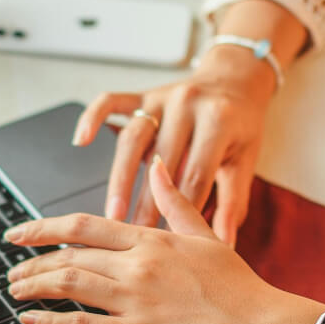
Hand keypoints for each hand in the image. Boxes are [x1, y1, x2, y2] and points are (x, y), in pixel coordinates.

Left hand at [5, 156, 315, 323]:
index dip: (42, 228)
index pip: (83, 226)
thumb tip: (157, 167)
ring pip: (68, 285)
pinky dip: (49, 321)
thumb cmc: (239, 288)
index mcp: (151, 240)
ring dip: (33, 286)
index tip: (18, 233)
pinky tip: (31, 320)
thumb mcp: (206, 235)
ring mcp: (134, 300)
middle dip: (32, 263)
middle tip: (13, 270)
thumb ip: (175, 202)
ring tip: (15, 291)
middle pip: (67, 256)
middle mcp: (137, 265)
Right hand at [71, 45, 275, 245]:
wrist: (235, 78)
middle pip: (162, 163)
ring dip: (120, 180)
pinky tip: (80, 142)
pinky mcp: (143, 94)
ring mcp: (162, 98)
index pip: (195, 175)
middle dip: (148, 206)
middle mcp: (187, 105)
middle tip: (136, 240)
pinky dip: (92, 118)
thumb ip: (233, 203)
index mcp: (218, 121)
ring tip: (111, 214)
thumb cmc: (240, 125)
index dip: (182, 213)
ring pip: (132, 139)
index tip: (170, 244)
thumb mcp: (244, 161)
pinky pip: (110, 102)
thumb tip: (226, 245)